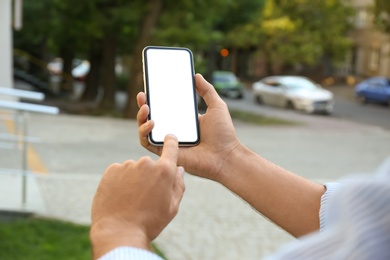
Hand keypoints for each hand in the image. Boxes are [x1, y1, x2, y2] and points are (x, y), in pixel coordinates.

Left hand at [90, 135, 184, 258]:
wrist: (119, 231)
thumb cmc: (149, 222)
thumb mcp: (172, 207)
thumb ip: (178, 185)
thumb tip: (179, 169)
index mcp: (164, 171)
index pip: (171, 148)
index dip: (171, 142)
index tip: (170, 137)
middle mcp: (146, 163)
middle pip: (150, 166)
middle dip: (149, 177)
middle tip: (145, 198)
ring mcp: (127, 165)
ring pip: (134, 170)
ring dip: (134, 180)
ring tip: (130, 201)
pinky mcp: (112, 170)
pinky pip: (119, 172)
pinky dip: (120, 182)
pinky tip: (120, 197)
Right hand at [137, 73, 240, 180]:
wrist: (225, 156)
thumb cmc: (224, 134)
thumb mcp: (217, 106)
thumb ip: (207, 91)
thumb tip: (196, 75)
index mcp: (184, 120)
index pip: (165, 107)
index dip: (156, 97)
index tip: (151, 86)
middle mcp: (174, 130)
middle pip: (153, 117)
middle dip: (143, 105)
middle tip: (142, 94)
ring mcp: (168, 141)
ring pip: (146, 129)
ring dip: (141, 117)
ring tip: (145, 107)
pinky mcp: (166, 152)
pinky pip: (147, 143)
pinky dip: (144, 132)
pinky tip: (151, 123)